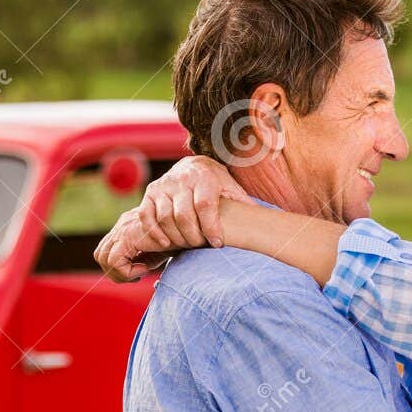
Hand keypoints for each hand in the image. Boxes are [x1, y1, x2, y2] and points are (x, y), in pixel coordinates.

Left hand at [93, 208, 175, 282]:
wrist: (191, 226)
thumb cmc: (180, 237)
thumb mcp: (158, 251)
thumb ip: (144, 259)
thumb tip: (136, 273)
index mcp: (126, 227)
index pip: (107, 251)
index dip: (119, 269)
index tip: (141, 272)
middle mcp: (122, 225)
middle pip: (100, 254)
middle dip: (115, 272)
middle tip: (137, 277)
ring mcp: (123, 228)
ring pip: (102, 257)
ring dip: (120, 273)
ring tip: (141, 273)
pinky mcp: (128, 235)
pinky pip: (115, 261)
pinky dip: (127, 271)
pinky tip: (145, 269)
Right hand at [136, 155, 252, 250]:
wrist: (192, 166)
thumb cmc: (216, 183)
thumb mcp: (231, 188)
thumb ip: (243, 203)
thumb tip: (264, 221)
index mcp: (204, 176)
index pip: (205, 205)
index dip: (211, 227)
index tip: (217, 244)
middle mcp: (181, 179)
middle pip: (183, 215)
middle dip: (193, 236)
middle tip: (201, 246)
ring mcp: (163, 185)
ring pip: (165, 218)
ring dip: (176, 237)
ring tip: (188, 245)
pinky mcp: (149, 193)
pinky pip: (147, 216)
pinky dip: (154, 232)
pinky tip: (166, 244)